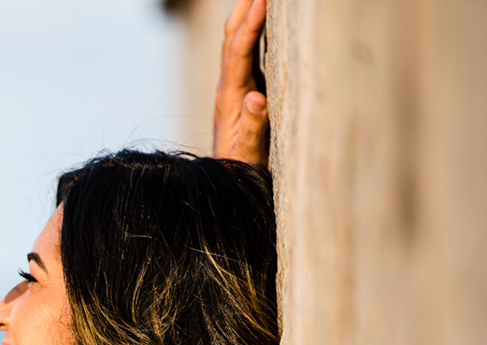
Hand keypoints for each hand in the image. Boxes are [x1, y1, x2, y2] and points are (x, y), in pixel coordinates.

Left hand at [213, 0, 268, 167]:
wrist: (223, 185)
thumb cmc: (240, 172)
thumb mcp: (249, 156)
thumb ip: (253, 129)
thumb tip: (256, 98)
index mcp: (230, 99)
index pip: (239, 53)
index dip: (250, 25)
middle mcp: (229, 90)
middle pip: (232, 40)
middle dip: (244, 9)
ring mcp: (234, 90)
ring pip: (237, 45)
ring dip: (246, 17)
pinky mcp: (243, 94)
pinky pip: (247, 56)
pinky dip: (254, 34)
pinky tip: (263, 24)